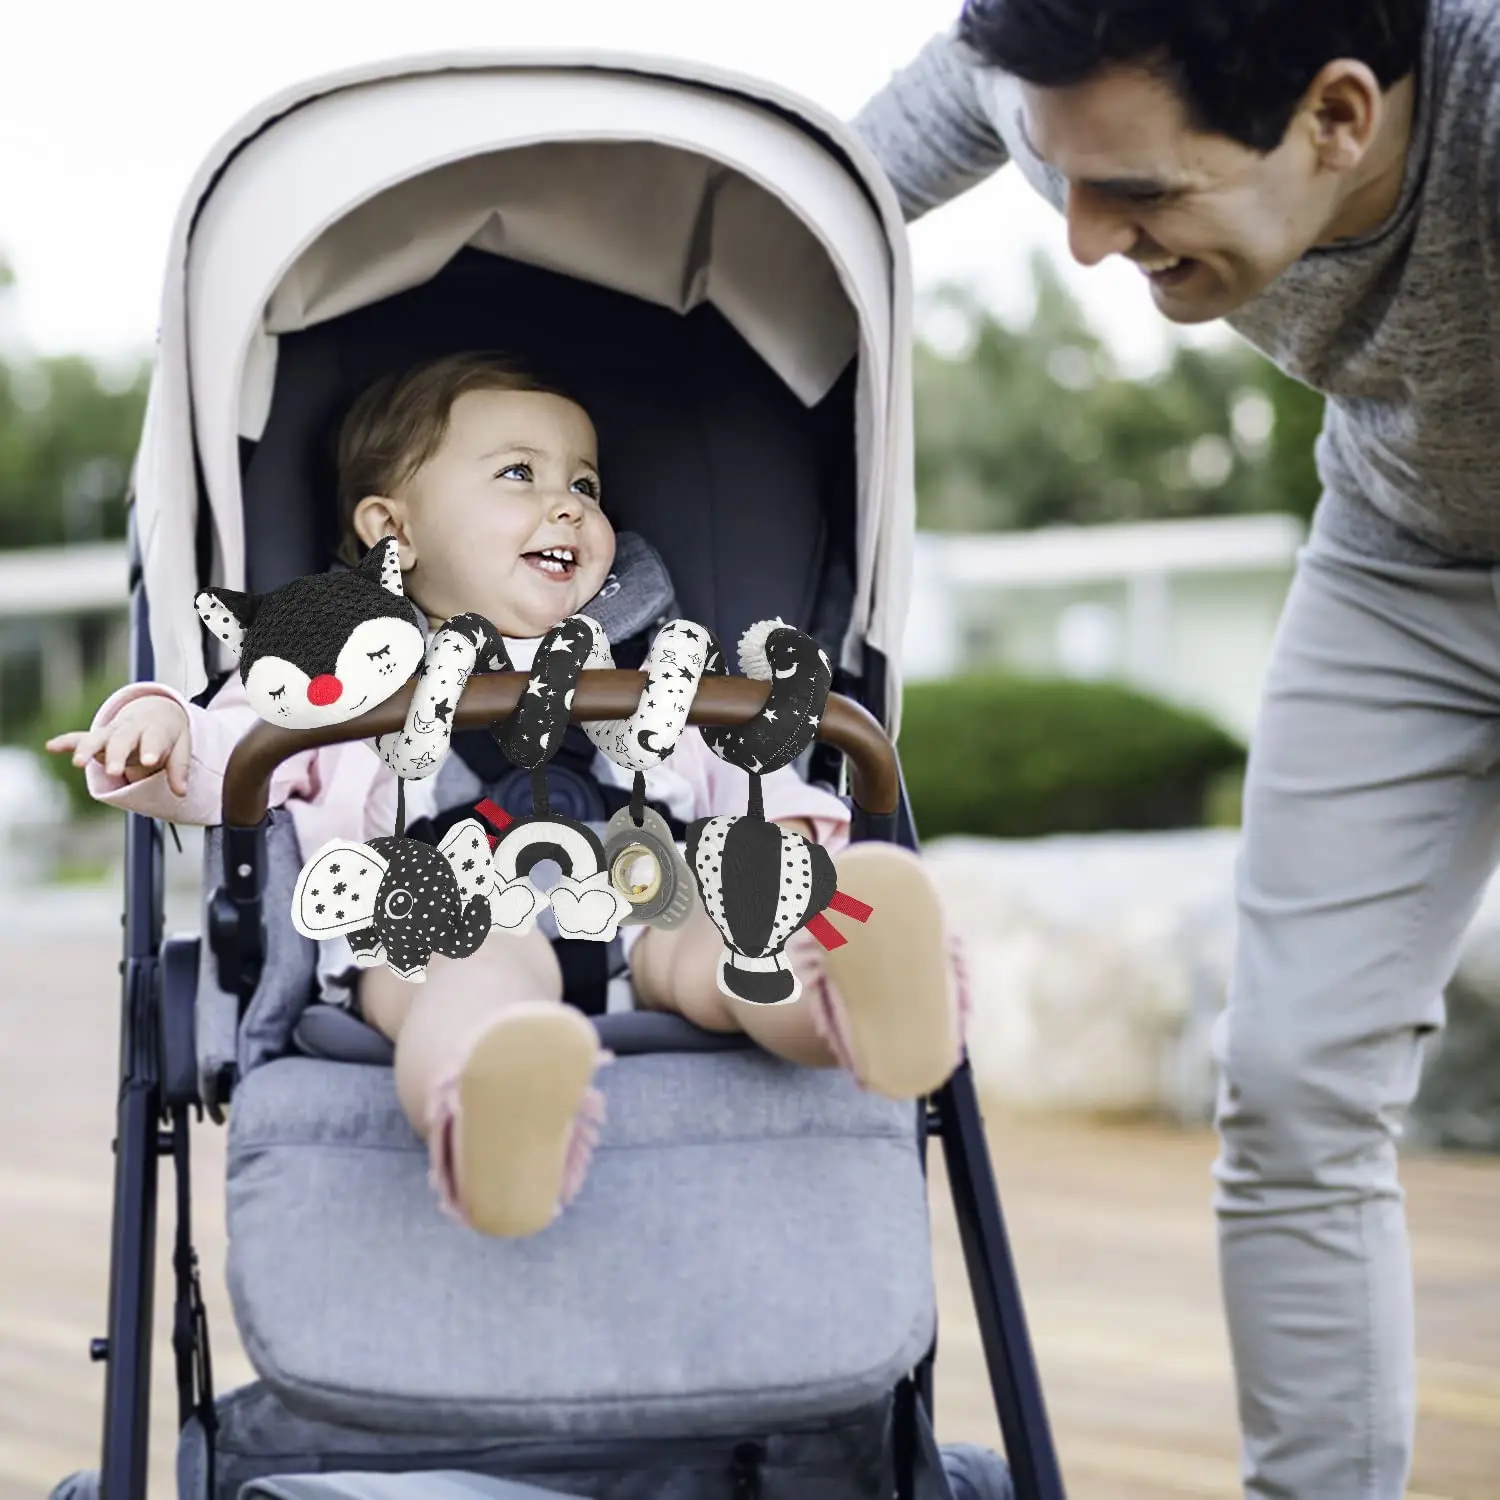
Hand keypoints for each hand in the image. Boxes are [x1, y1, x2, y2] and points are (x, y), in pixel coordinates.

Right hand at [46, 695, 190, 795]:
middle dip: (116, 755)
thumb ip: (179, 769)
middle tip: (114, 772)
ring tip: (78, 762)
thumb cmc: (169, 735)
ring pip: (97, 738)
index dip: (151, 750)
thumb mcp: (181, 747)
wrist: (158, 712)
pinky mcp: (98, 738)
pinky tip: (51, 746)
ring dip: (86, 749)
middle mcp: (131, 729)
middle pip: (122, 740)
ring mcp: (112, 732)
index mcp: (155, 729)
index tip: (149, 761)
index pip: (153, 740)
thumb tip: (182, 792)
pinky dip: (65, 742)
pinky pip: (79, 738)